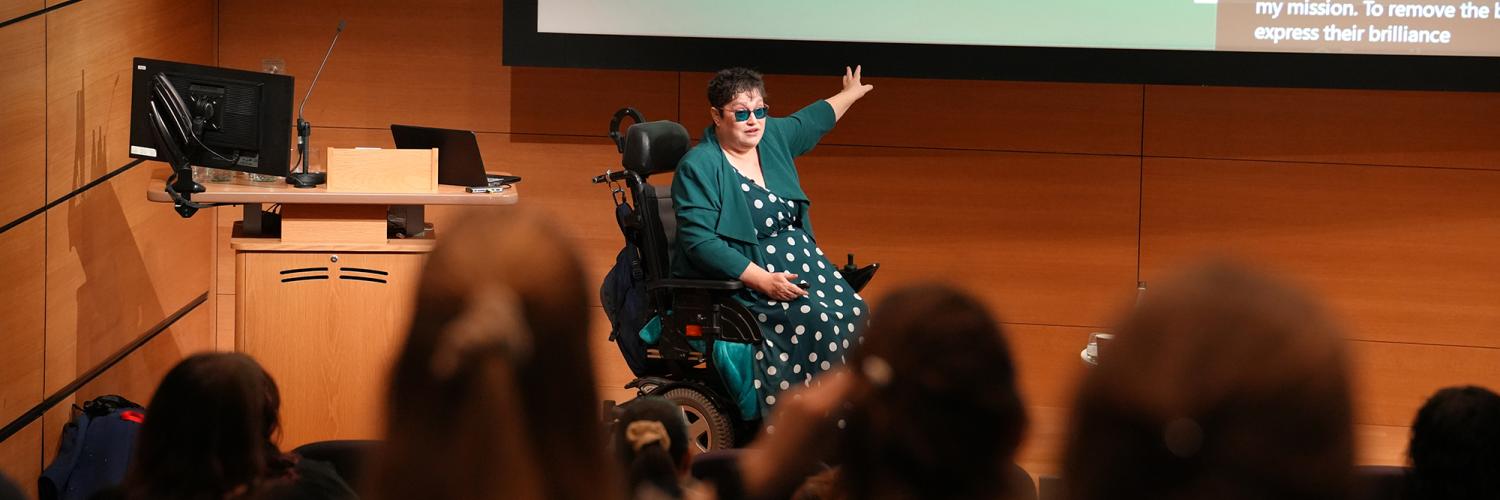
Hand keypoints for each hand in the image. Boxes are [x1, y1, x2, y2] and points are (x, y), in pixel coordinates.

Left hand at [739, 369, 862, 497]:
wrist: (766, 466)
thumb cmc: (801, 463)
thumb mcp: (831, 444)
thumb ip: (847, 418)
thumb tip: (866, 399)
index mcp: (818, 407)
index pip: (849, 378)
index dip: (866, 379)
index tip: (879, 384)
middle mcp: (805, 392)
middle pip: (839, 373)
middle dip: (854, 380)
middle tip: (868, 391)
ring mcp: (794, 391)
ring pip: (827, 378)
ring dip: (840, 385)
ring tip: (850, 400)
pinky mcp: (788, 394)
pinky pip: (815, 386)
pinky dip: (827, 391)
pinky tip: (830, 406)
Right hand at [752, 271, 807, 301]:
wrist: (764, 282)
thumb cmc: (773, 277)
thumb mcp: (782, 274)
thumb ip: (790, 276)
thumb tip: (796, 276)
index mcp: (786, 284)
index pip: (797, 290)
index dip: (803, 292)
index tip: (807, 293)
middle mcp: (784, 290)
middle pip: (795, 295)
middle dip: (799, 295)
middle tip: (802, 293)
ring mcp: (780, 295)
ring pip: (790, 298)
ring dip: (795, 297)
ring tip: (797, 295)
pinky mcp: (777, 297)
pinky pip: (785, 300)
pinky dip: (789, 299)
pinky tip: (790, 297)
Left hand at [841, 65, 873, 98]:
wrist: (848, 97)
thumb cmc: (856, 92)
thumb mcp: (864, 90)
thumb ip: (867, 87)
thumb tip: (871, 86)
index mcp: (855, 80)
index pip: (857, 73)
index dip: (858, 69)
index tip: (858, 66)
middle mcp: (850, 82)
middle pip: (849, 75)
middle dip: (849, 70)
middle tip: (848, 67)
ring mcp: (846, 86)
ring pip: (845, 80)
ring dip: (845, 78)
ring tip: (844, 76)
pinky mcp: (844, 91)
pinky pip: (843, 89)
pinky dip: (843, 88)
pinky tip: (843, 89)